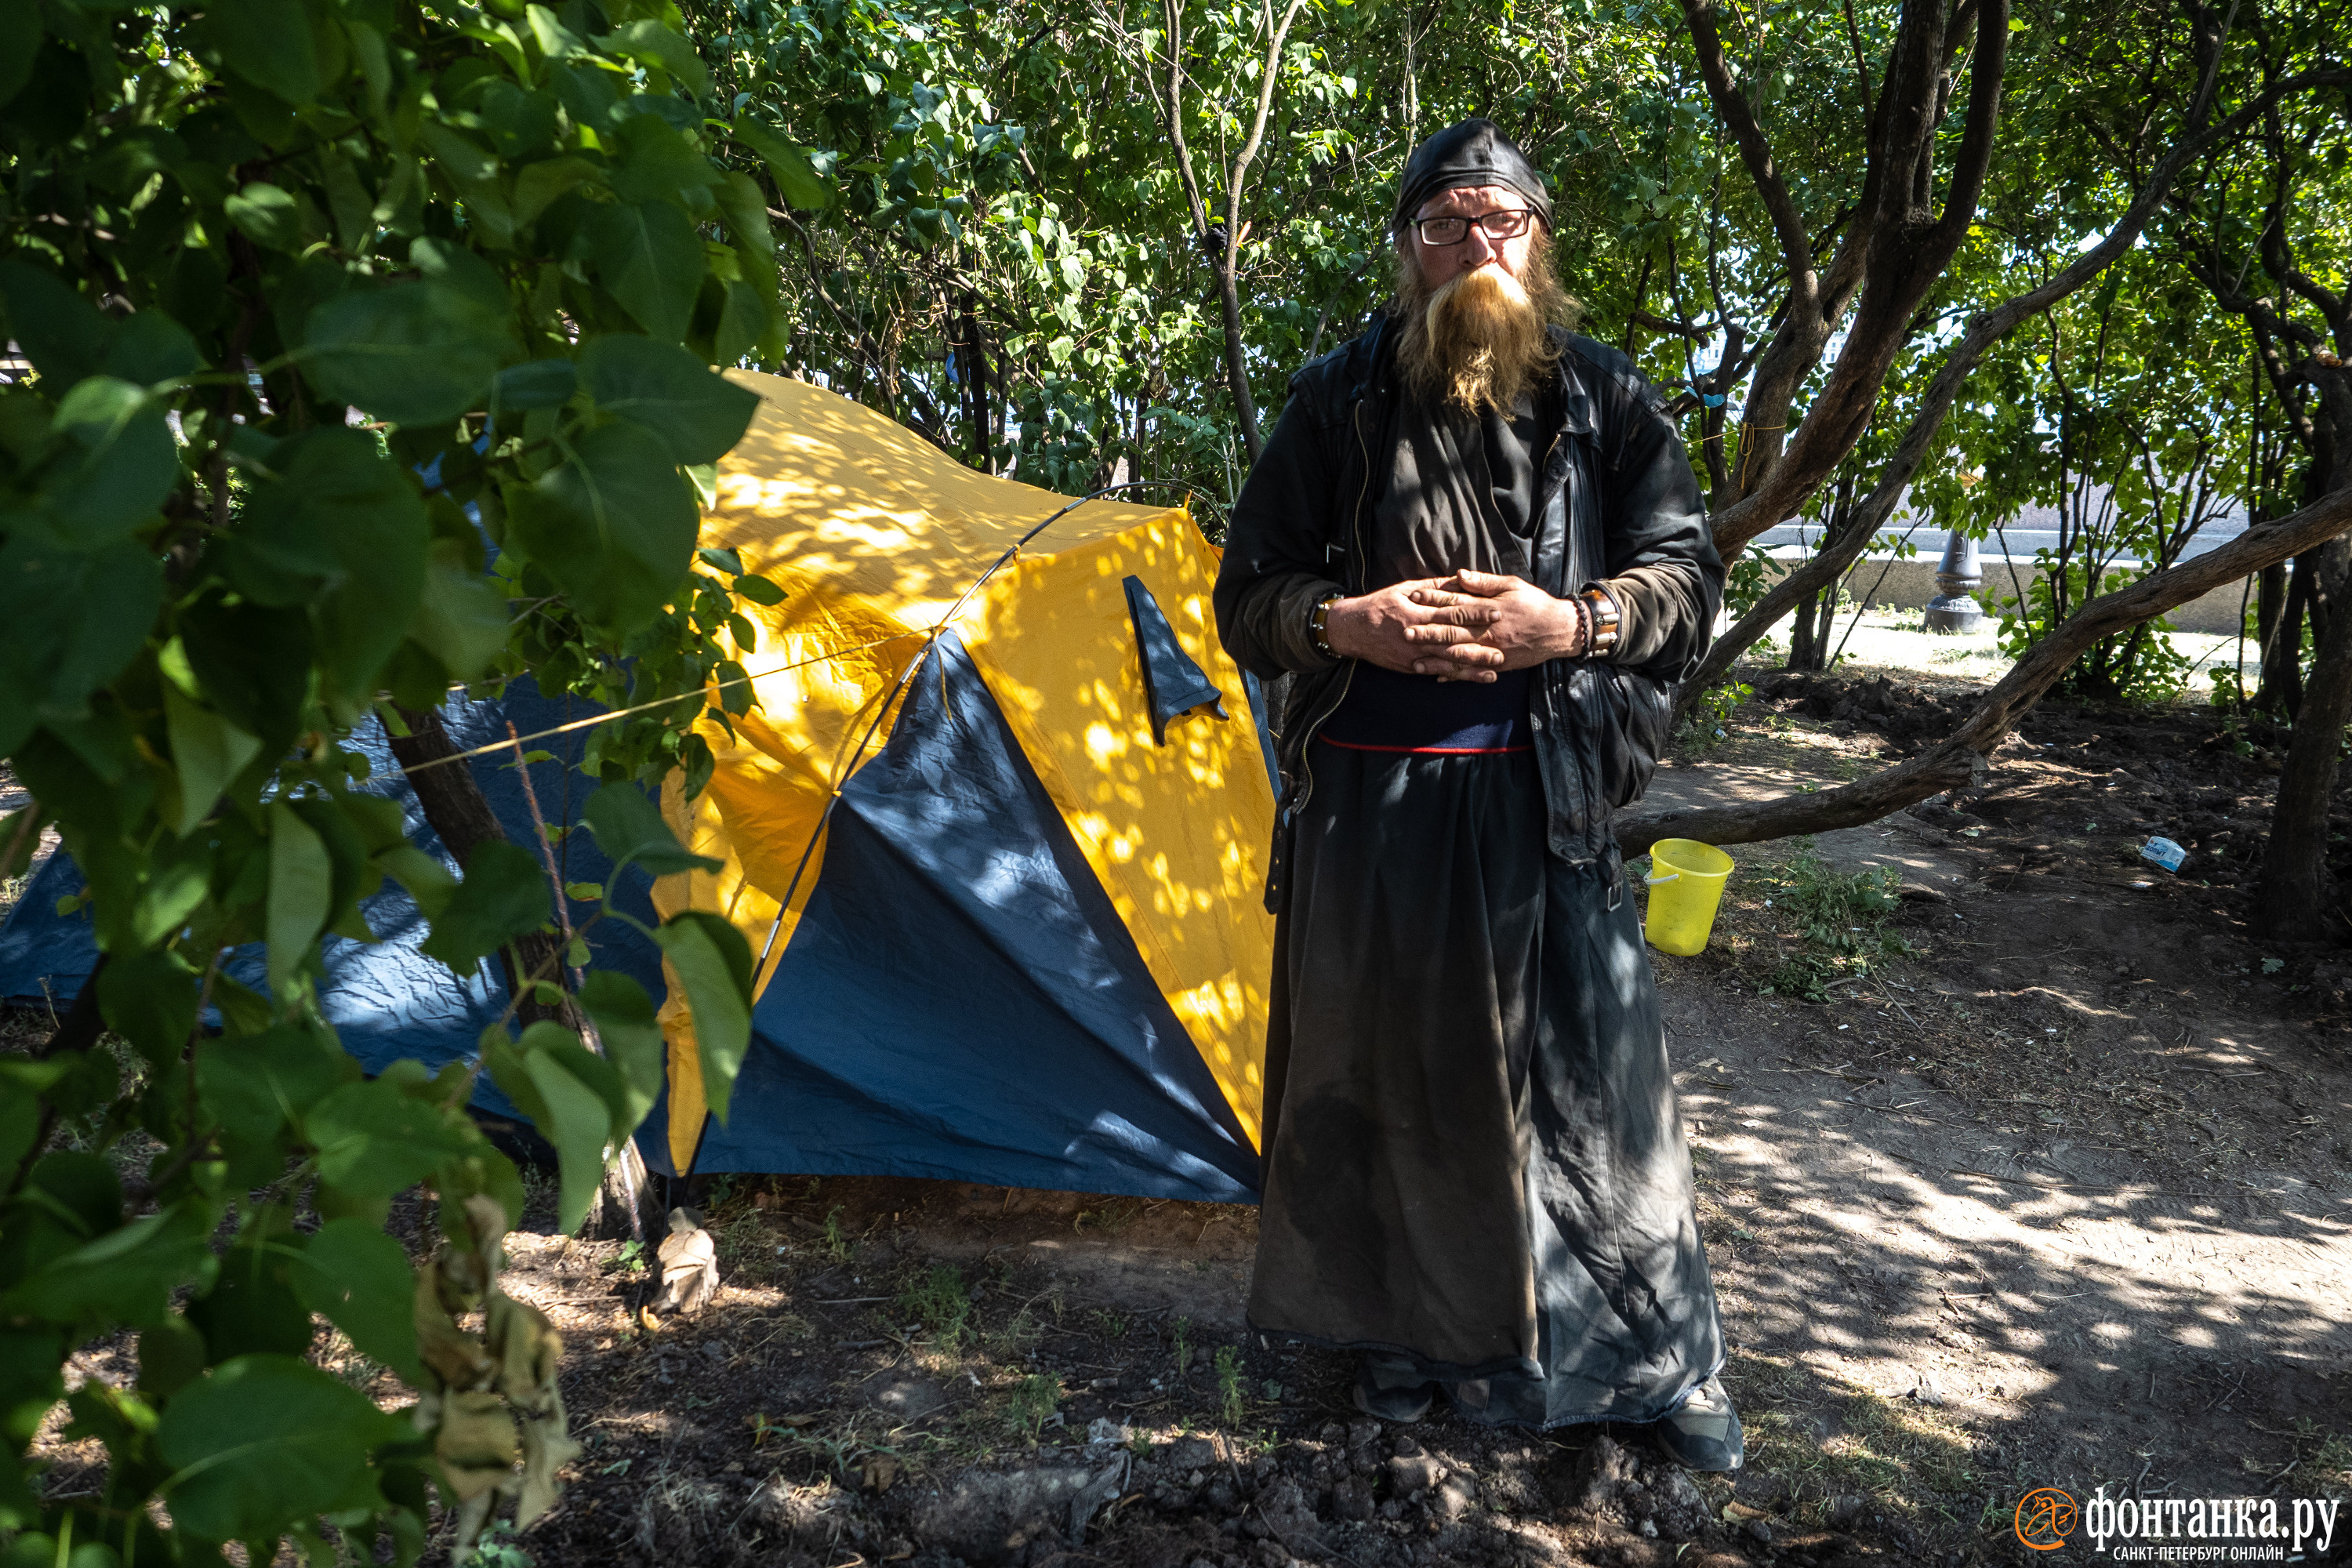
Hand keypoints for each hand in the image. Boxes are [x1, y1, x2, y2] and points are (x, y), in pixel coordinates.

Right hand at [1321, 578, 1514, 681]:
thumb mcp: (1405, 589)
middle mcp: (1417, 635)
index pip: (1452, 612)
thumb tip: (1459, 580)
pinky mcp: (1412, 667)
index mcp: (1418, 612)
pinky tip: (1472, 678)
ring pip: (1448, 660)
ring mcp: (1414, 654)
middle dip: (1480, 643)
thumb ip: (1434, 587)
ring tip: (1495, 667)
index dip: (1476, 612)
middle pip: (1454, 639)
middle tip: (1504, 646)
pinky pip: (1437, 672)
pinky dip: (1456, 676)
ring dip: (1473, 665)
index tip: (1497, 611)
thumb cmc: (1381, 605)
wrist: (1353, 630)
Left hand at [1402, 570, 1583, 672]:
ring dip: (1436, 659)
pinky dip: (1455, 675)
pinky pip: (1473, 672)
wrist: (1559, 630)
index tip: (1413, 596)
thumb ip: (1484, 582)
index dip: (1433, 600)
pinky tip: (1438, 677)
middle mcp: (1488, 632)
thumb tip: (1459, 575)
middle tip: (1404, 632)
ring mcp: (1492, 651)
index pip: (1456, 603)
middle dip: (1427, 632)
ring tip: (1414, 660)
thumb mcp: (1512, 585)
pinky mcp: (1498, 665)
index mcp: (1489, 609)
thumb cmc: (1535, 604)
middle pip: (1452, 631)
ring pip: (1459, 655)